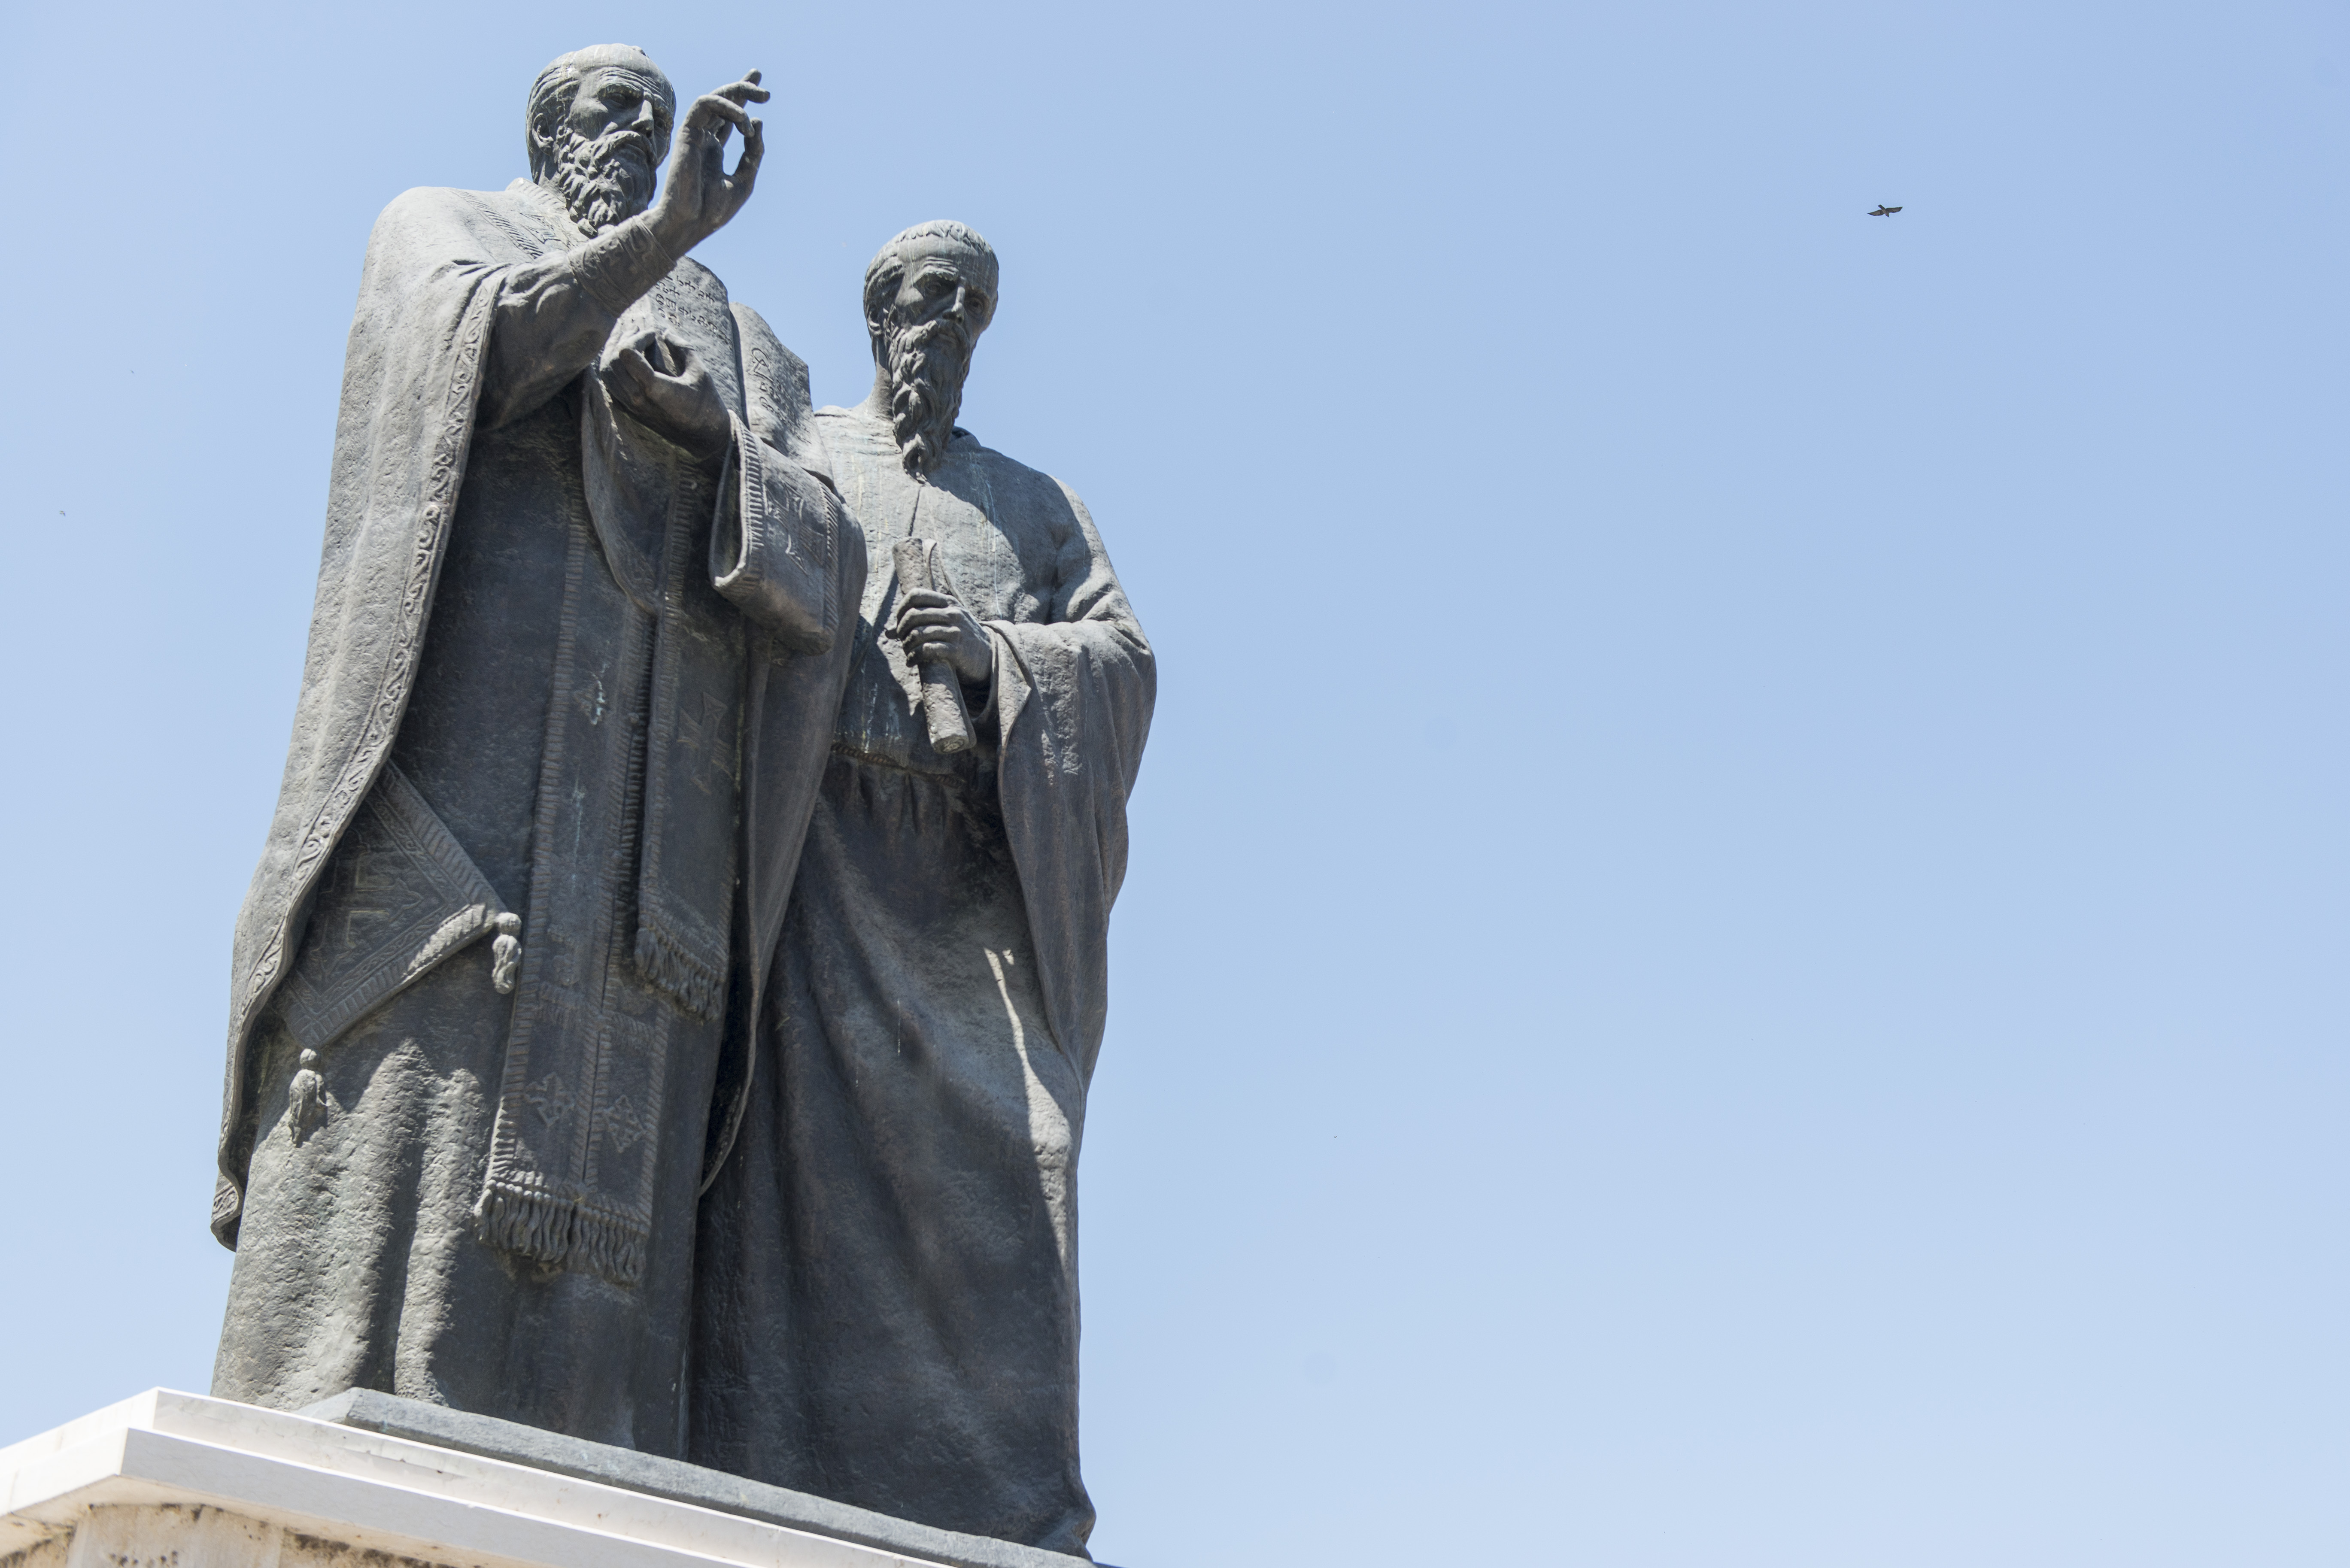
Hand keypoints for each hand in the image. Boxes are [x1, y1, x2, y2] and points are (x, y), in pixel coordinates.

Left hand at [604, 329, 729, 456]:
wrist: (706, 438)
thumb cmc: (707, 404)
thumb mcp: (699, 371)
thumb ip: (681, 348)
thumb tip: (665, 330)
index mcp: (654, 388)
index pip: (626, 354)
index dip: (638, 337)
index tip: (654, 334)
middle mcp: (638, 399)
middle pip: (613, 360)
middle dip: (623, 339)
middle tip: (638, 329)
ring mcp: (632, 407)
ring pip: (607, 373)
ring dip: (613, 352)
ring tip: (628, 339)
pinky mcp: (632, 411)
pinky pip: (611, 386)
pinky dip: (613, 367)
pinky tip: (625, 358)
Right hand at [644, 71, 768, 257]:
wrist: (691, 222)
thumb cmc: (713, 210)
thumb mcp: (744, 179)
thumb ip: (753, 152)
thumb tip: (757, 120)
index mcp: (715, 150)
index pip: (729, 119)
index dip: (743, 101)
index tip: (763, 92)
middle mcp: (705, 139)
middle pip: (722, 103)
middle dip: (741, 88)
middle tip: (762, 82)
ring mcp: (695, 135)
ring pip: (713, 98)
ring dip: (738, 93)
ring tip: (761, 98)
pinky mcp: (687, 132)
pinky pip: (704, 105)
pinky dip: (726, 106)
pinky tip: (744, 120)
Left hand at [892, 589, 992, 686]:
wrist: (989, 657)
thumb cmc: (962, 638)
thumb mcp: (946, 622)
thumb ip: (921, 621)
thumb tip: (887, 631)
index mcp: (948, 602)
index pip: (916, 595)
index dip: (901, 608)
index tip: (899, 624)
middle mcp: (953, 613)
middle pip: (913, 615)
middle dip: (901, 630)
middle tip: (901, 641)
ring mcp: (956, 631)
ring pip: (918, 633)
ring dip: (906, 646)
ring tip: (907, 653)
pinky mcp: (957, 650)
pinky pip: (927, 650)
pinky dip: (914, 657)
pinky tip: (911, 662)